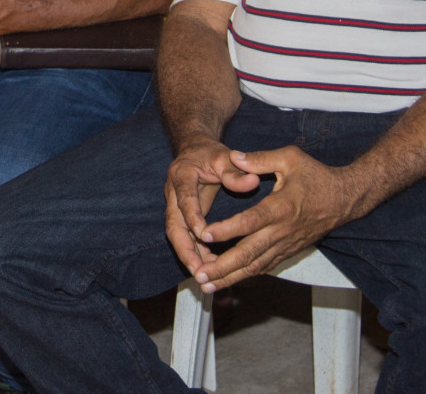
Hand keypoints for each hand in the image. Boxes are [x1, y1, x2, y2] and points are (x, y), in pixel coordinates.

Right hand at [164, 141, 262, 287]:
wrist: (194, 151)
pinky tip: (209, 265)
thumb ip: (235, 171)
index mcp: (181, 175)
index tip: (203, 235)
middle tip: (197, 270)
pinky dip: (195, 252)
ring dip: (189, 255)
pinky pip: (184, 237)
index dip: (192, 217)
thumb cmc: (211, 154)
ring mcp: (174, 206)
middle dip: (184, 249)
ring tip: (205, 275)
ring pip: (177, 235)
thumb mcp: (224, 157)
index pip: (184, 199)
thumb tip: (252, 182)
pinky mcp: (180, 216)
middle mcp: (173, 193)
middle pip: (173, 225)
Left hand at [184, 146, 365, 293]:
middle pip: (249, 254)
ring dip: (230, 277)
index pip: (250, 222)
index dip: (226, 230)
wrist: (344, 199)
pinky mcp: (288, 251)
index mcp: (281, 207)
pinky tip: (227, 280)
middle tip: (199, 276)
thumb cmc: (316, 176)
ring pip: (255, 266)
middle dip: (222, 267)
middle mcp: (282, 231)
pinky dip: (245, 274)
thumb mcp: (290, 158)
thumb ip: (260, 158)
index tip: (204, 235)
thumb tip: (233, 157)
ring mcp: (286, 245)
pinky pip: (264, 266)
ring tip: (206, 285)